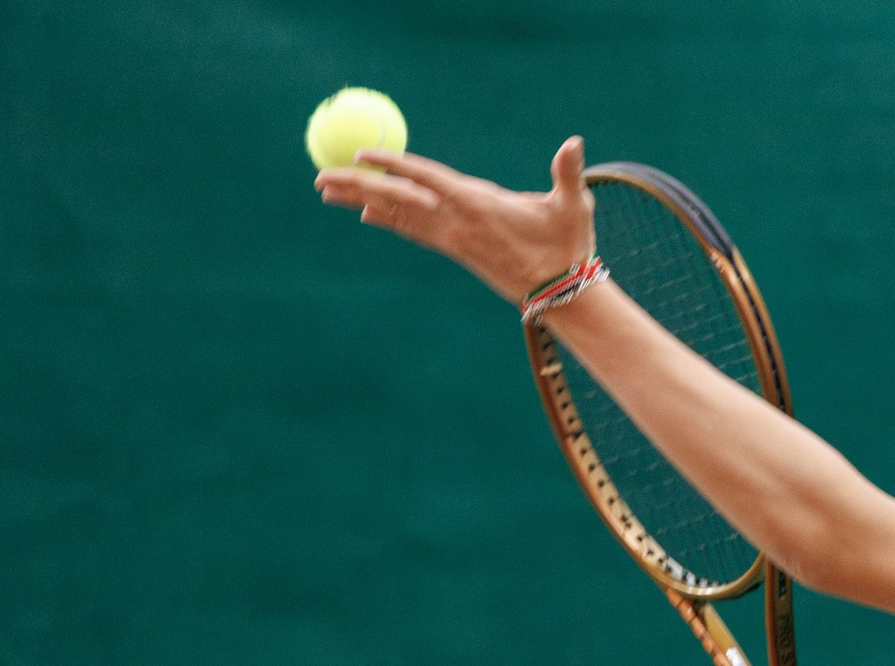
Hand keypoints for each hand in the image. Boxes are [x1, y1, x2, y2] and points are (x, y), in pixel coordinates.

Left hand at [315, 136, 596, 303]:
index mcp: (479, 205)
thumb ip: (569, 173)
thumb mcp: (574, 207)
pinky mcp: (456, 250)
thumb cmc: (569, 246)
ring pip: (398, 216)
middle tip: (319, 178)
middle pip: (398, 200)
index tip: (363, 156)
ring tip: (327, 192)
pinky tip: (366, 215)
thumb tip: (575, 142)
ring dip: (361, 201)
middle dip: (356, 188)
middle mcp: (458, 223)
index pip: (428, 179)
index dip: (395, 166)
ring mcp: (453, 239)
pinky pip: (412, 232)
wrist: (562, 294)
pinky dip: (388, 221)